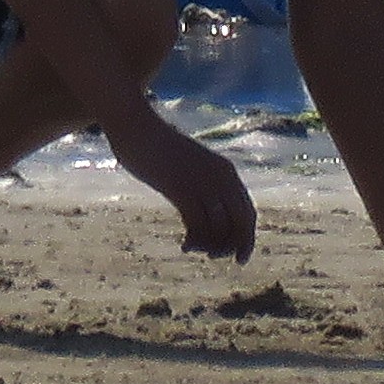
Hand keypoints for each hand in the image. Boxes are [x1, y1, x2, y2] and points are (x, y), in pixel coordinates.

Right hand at [103, 112, 256, 259]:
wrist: (135, 125)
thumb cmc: (157, 146)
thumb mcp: (189, 164)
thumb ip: (203, 182)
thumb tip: (208, 209)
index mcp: (226, 170)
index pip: (249, 213)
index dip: (247, 239)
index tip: (239, 259)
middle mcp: (220, 177)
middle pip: (240, 224)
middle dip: (231, 247)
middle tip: (213, 257)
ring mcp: (201, 182)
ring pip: (219, 228)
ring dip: (209, 246)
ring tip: (192, 247)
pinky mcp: (180, 187)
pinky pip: (198, 225)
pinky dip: (195, 241)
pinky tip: (184, 245)